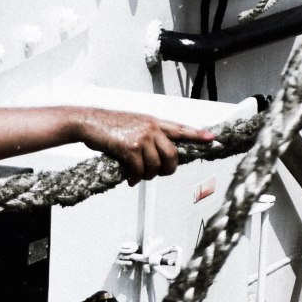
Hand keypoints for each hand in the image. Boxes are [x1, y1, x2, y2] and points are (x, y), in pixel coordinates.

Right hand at [72, 109, 216, 182]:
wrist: (88, 122)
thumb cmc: (108, 126)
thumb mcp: (133, 125)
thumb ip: (148, 136)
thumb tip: (157, 157)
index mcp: (154, 122)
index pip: (181, 129)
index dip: (198, 135)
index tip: (213, 139)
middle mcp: (152, 128)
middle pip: (173, 155)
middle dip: (168, 170)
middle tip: (159, 174)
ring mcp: (142, 137)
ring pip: (157, 166)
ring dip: (148, 176)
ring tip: (138, 175)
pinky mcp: (130, 148)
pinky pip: (140, 170)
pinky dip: (135, 178)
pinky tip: (130, 179)